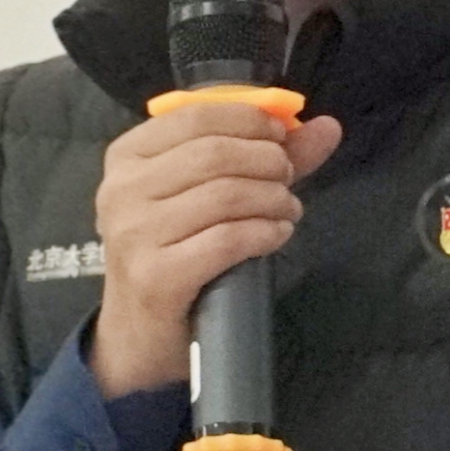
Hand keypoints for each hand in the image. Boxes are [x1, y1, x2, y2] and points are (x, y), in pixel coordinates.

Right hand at [86, 103, 343, 398]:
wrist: (138, 334)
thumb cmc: (173, 252)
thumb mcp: (206, 195)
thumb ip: (263, 157)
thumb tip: (327, 127)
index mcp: (127, 157)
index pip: (195, 115)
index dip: (249, 120)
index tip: (280, 138)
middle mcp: (122, 189)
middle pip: (215, 153)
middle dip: (267, 162)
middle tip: (288, 179)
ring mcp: (135, 234)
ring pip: (225, 195)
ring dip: (272, 199)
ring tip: (287, 211)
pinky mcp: (155, 275)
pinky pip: (227, 240)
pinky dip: (264, 233)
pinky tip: (277, 235)